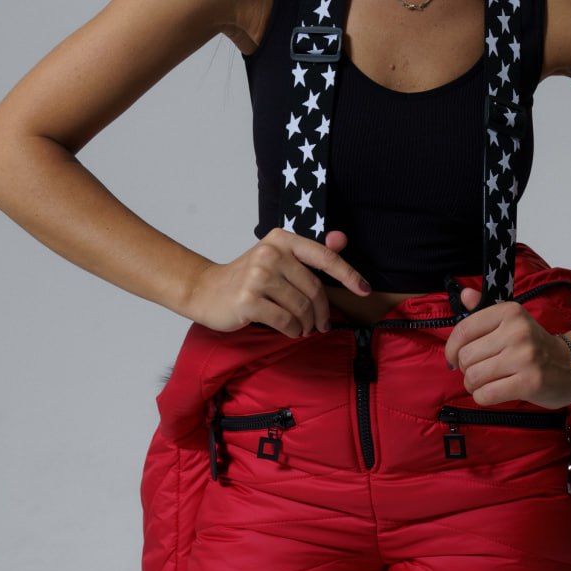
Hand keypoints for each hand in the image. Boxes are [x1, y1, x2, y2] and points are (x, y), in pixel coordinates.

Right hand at [182, 228, 369, 335]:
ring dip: (308, 324)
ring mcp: (258, 276)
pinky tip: (291, 331)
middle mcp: (270, 253)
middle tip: (322, 325)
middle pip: (314, 288)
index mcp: (281, 239)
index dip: (348, 274)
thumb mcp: (278, 258)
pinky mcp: (248, 299)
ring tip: (304, 329)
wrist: (206, 291)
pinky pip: (286, 321)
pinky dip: (294, 330)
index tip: (365, 290)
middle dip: (323, 312)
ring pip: (302, 307)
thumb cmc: (247, 278)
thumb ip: (310, 252)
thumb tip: (342, 239)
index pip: (324, 257)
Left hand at [443, 286, 570, 408]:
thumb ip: (483, 310)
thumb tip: (464, 294)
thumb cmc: (533, 344)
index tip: (453, 358)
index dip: (451, 348)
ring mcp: (524, 357)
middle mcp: (517, 331)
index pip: (464, 329)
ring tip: (482, 383)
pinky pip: (487, 394)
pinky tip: (490, 392)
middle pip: (466, 356)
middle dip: (464, 369)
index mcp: (509, 312)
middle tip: (476, 371)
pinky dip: (482, 396)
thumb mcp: (511, 320)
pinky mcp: (529, 382)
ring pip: (474, 376)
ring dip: (472, 384)